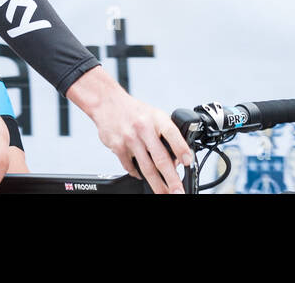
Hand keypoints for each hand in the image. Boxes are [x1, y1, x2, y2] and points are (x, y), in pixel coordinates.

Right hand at [68, 69, 193, 193]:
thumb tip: (177, 158)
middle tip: (178, 191)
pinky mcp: (117, 146)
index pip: (172, 133)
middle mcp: (143, 128)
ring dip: (157, 184)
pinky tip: (142, 178)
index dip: (181, 148)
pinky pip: (130, 166)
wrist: (107, 102)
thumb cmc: (134, 111)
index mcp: (156, 118)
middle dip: (171, 178)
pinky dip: (137, 174)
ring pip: (146, 167)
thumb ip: (165, 133)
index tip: (188, 162)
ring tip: (164, 193)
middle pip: (160, 158)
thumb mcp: (154, 115)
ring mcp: (130, 138)